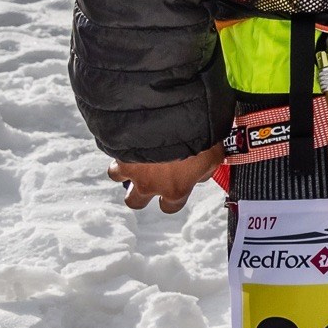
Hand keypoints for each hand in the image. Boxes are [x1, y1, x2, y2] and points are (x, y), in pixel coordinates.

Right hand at [109, 146, 225, 213]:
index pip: (169, 207)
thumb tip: (202, 174)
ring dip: (125, 169)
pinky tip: (129, 141)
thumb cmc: (198, 139)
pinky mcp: (119, 152)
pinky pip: (113, 155)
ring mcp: (131, 169)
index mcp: (175, 190)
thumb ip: (205, 170)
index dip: (170, 199)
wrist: (173, 120)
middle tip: (150, 176)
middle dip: (140, 192)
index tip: (173, 188)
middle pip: (135, 201)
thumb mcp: (213, 157)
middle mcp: (150, 185)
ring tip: (135, 156)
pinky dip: (118, 151)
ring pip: (118, 177)